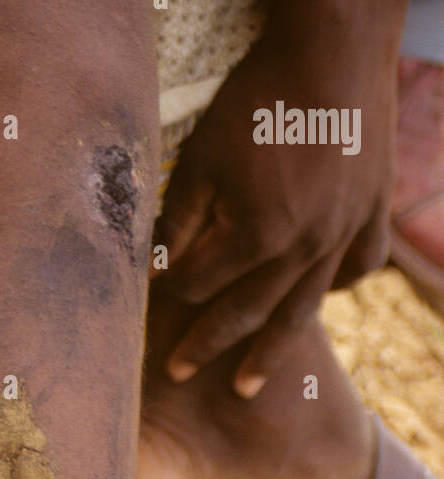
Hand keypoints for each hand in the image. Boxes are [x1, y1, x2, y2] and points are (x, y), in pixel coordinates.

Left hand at [154, 15, 401, 396]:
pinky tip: (314, 299)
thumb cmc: (259, 98)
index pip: (200, 283)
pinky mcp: (370, 212)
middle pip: (246, 312)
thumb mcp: (201, 156)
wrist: (335, 50)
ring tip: (246, 387)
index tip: (149, 301)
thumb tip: (153, 271)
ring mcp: (343, 235)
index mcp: (259, 235)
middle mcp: (304, 248)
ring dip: (270, 352)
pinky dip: (335, 287)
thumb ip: (177, 221)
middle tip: (178, 373)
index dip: (169, 292)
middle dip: (206, 345)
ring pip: (301, 309)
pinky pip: (357, 267)